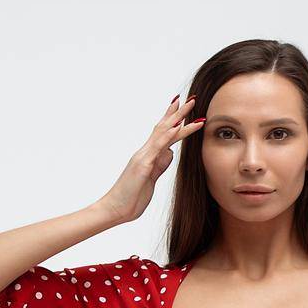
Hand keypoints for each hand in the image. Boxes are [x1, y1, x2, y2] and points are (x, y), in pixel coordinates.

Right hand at [97, 94, 205, 224]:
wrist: (115, 209)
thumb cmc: (131, 197)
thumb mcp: (150, 179)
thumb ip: (159, 165)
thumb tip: (169, 154)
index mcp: (147, 155)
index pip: (161, 132)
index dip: (172, 118)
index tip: (183, 106)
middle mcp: (145, 152)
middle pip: (163, 126)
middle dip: (178, 112)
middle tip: (192, 98)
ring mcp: (143, 157)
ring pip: (163, 132)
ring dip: (178, 118)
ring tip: (191, 105)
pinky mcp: (143, 166)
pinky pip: (158, 147)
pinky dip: (168, 136)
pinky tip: (178, 127)